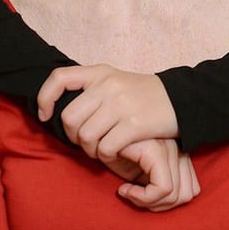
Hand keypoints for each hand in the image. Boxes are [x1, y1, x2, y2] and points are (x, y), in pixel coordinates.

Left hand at [37, 64, 178, 159]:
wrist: (183, 100)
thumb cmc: (145, 96)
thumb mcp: (117, 82)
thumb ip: (92, 89)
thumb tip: (60, 108)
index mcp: (101, 73)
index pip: (59, 78)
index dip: (45, 97)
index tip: (45, 114)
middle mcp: (108, 85)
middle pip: (69, 118)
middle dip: (72, 137)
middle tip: (86, 142)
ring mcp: (121, 104)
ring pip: (85, 136)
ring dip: (90, 150)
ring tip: (102, 149)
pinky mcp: (134, 124)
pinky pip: (105, 148)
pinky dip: (106, 157)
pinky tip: (115, 154)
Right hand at [106, 139, 199, 211]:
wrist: (95, 134)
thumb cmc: (115, 155)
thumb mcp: (139, 173)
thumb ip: (157, 184)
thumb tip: (173, 201)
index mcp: (179, 152)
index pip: (192, 190)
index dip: (166, 204)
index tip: (142, 198)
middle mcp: (178, 148)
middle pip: (186, 195)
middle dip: (157, 206)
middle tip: (134, 199)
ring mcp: (168, 147)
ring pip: (174, 195)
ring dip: (147, 203)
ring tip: (128, 193)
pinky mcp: (155, 150)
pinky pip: (161, 188)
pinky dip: (142, 198)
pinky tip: (123, 190)